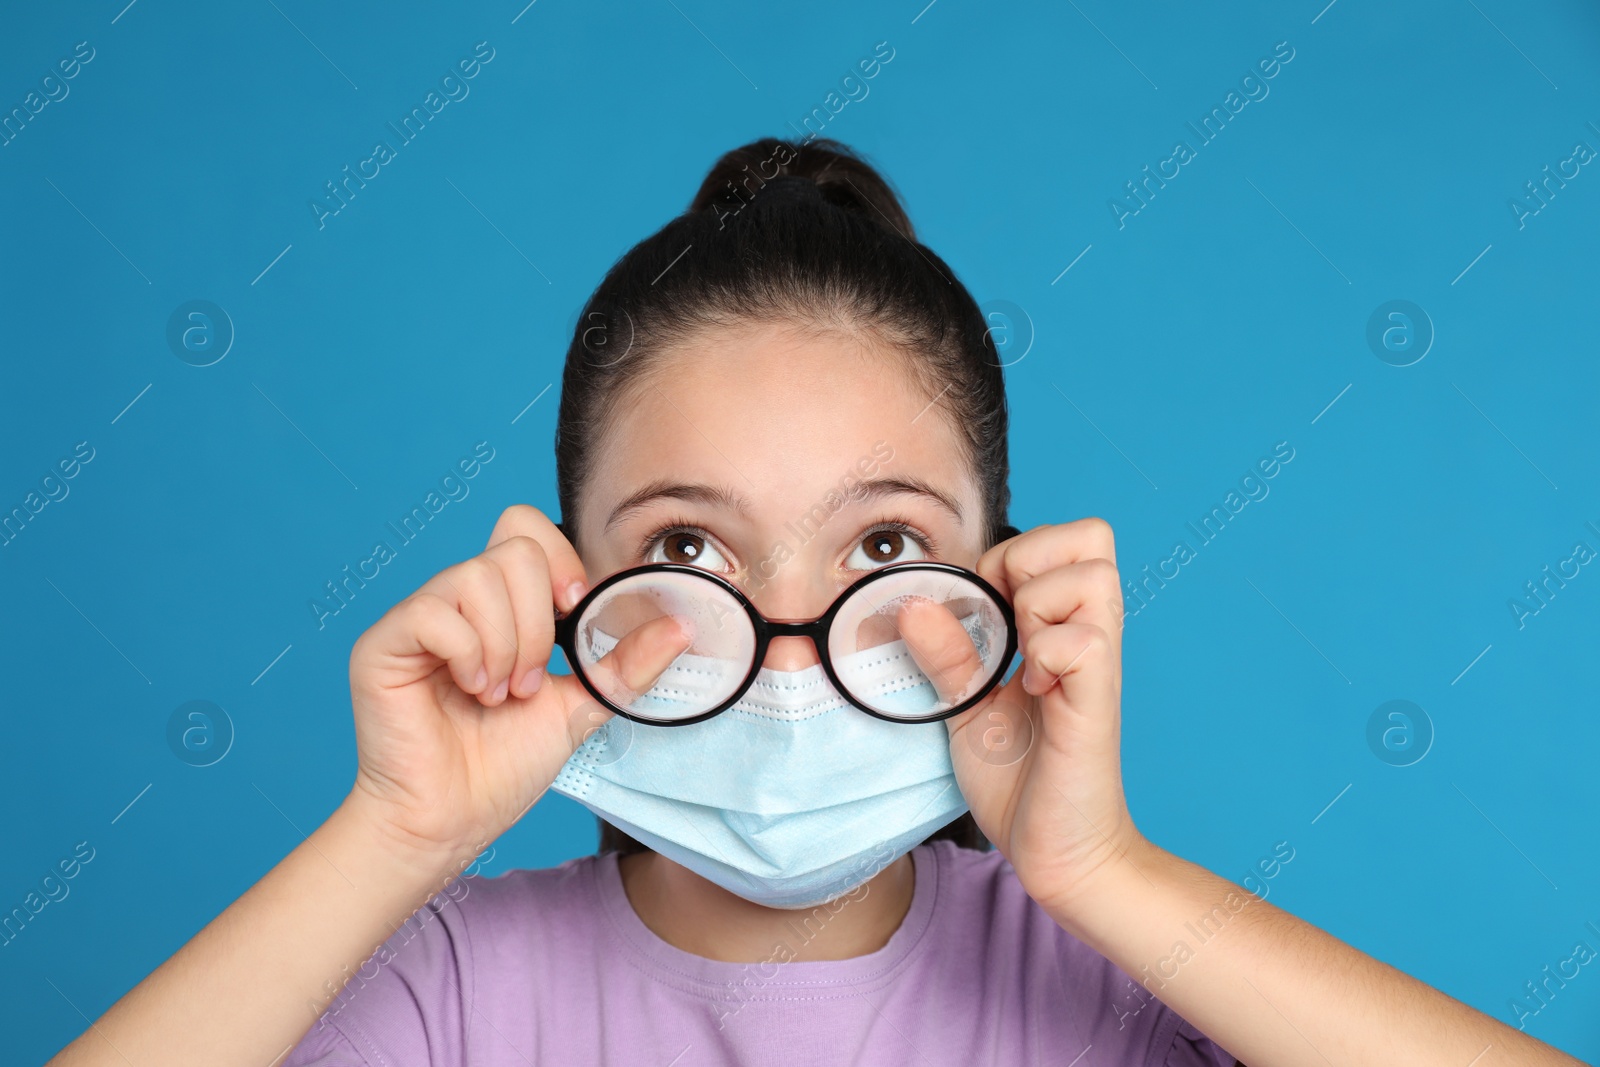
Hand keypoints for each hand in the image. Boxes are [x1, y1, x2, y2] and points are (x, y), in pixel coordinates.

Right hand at [343, 505, 676, 860]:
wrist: (452, 821)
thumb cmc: (501, 767)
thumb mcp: (580, 706)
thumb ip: (625, 664)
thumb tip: (682, 627)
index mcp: (501, 604)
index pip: (526, 528)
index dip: (561, 560)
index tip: (575, 613)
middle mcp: (458, 600)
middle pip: (514, 547)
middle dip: (539, 622)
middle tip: (529, 682)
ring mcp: (419, 617)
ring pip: (478, 577)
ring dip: (507, 646)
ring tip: (499, 695)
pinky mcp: (384, 643)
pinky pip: (433, 612)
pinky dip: (467, 654)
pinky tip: (470, 691)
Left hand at [936, 519, 1145, 915]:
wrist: (1055, 851)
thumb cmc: (1022, 780)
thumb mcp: (967, 706)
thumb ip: (946, 653)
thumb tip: (914, 601)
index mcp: (1060, 626)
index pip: (1066, 537)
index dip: (1014, 554)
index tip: (985, 606)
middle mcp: (1087, 634)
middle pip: (1091, 535)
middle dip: (1029, 561)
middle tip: (1006, 619)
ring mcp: (1097, 664)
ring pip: (1092, 575)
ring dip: (1039, 605)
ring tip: (1023, 657)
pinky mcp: (1097, 700)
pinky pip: (1082, 640)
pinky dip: (1045, 654)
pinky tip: (1035, 690)